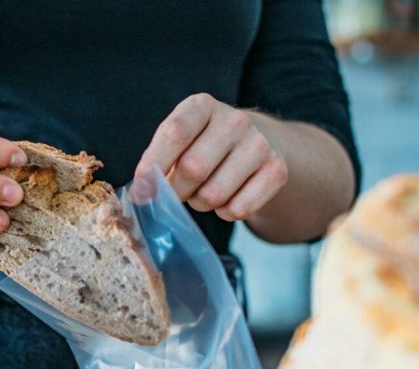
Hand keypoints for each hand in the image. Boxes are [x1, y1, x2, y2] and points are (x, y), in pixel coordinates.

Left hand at [135, 93, 287, 221]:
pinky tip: (228, 196)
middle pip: (192, 169)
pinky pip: (238, 209)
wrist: (258, 143)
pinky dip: (225, 212)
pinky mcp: (277, 170)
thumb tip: (141, 193)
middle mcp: (234, 120)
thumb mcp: (179, 141)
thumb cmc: (202, 145)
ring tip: (204, 191)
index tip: (142, 189)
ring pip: (214, 195)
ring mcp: (259, 144)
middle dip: (176, 191)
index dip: (153, 165)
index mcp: (202, 106)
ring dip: (200, 203)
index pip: (174, 133)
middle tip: (177, 192)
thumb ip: (157, 161)